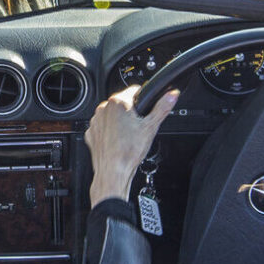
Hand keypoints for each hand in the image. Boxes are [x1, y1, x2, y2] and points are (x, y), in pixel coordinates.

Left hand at [87, 83, 179, 206]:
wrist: (113, 172)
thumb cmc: (129, 152)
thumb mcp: (151, 127)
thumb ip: (162, 108)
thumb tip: (172, 95)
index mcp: (118, 102)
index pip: (134, 91)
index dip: (144, 100)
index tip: (146, 110)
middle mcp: (103, 109)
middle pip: (123, 104)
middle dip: (132, 113)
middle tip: (139, 128)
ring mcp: (95, 121)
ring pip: (112, 116)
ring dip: (120, 122)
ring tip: (128, 137)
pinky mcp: (91, 133)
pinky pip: (103, 128)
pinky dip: (110, 132)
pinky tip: (118, 142)